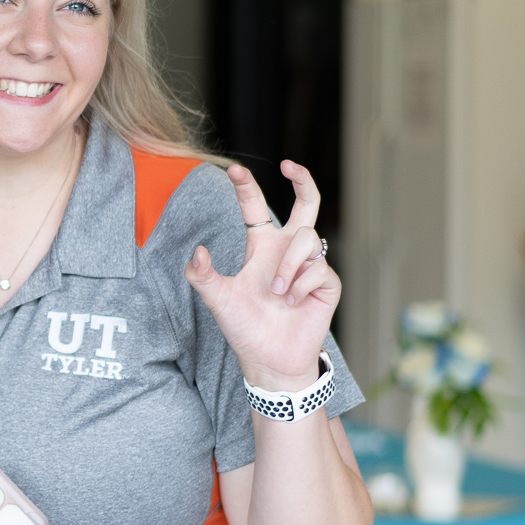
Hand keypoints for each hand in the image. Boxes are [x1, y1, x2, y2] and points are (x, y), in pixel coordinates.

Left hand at [186, 160, 339, 390]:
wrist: (269, 359)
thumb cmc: (244, 328)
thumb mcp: (217, 300)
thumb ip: (202, 276)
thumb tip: (196, 251)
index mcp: (262, 248)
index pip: (255, 208)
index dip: (247, 188)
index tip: (234, 170)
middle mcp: (288, 251)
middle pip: (307, 204)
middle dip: (304, 179)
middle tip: (291, 165)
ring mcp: (311, 265)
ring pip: (307, 238)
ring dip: (289, 266)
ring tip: (278, 294)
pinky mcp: (328, 283)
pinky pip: (318, 269)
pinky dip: (301, 287)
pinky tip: (292, 304)